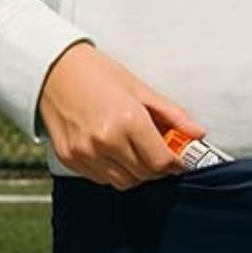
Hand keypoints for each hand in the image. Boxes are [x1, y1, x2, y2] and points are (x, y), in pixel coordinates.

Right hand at [38, 41, 205, 190]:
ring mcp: (85, 153)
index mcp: (128, 119)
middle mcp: (105, 140)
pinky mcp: (70, 159)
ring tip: (138, 151)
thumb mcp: (140, 88)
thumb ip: (172, 115)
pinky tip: (116, 152)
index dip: (175, 163)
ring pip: (122, 182)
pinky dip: (115, 171)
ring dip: (137, 173)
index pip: (161, 161)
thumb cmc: (97, 73)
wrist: (54, 70)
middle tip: (162, 153)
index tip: (180, 159)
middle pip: (144, 175)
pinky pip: (101, 178)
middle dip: (158, 168)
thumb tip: (197, 133)